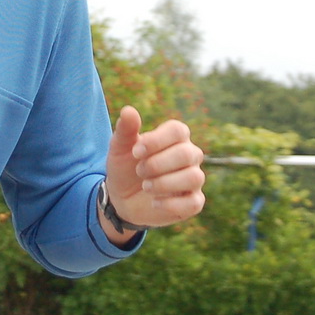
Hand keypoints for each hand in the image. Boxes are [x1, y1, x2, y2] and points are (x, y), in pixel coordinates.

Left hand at [101, 106, 205, 240]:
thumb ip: (125, 130)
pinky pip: (194, 202)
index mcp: (175, 137)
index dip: (156, 141)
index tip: (136, 152)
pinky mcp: (193, 202)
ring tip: (146, 186)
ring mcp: (193, 179)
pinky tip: (154, 202)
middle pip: (186, 154)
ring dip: (165, 183)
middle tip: (139, 171)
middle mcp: (190, 155)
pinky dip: (171, 203)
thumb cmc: (125, 167)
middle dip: (157, 164)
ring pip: (194, 177)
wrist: (122, 198)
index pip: (178, 131)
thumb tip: (128, 110)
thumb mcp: (120, 148)